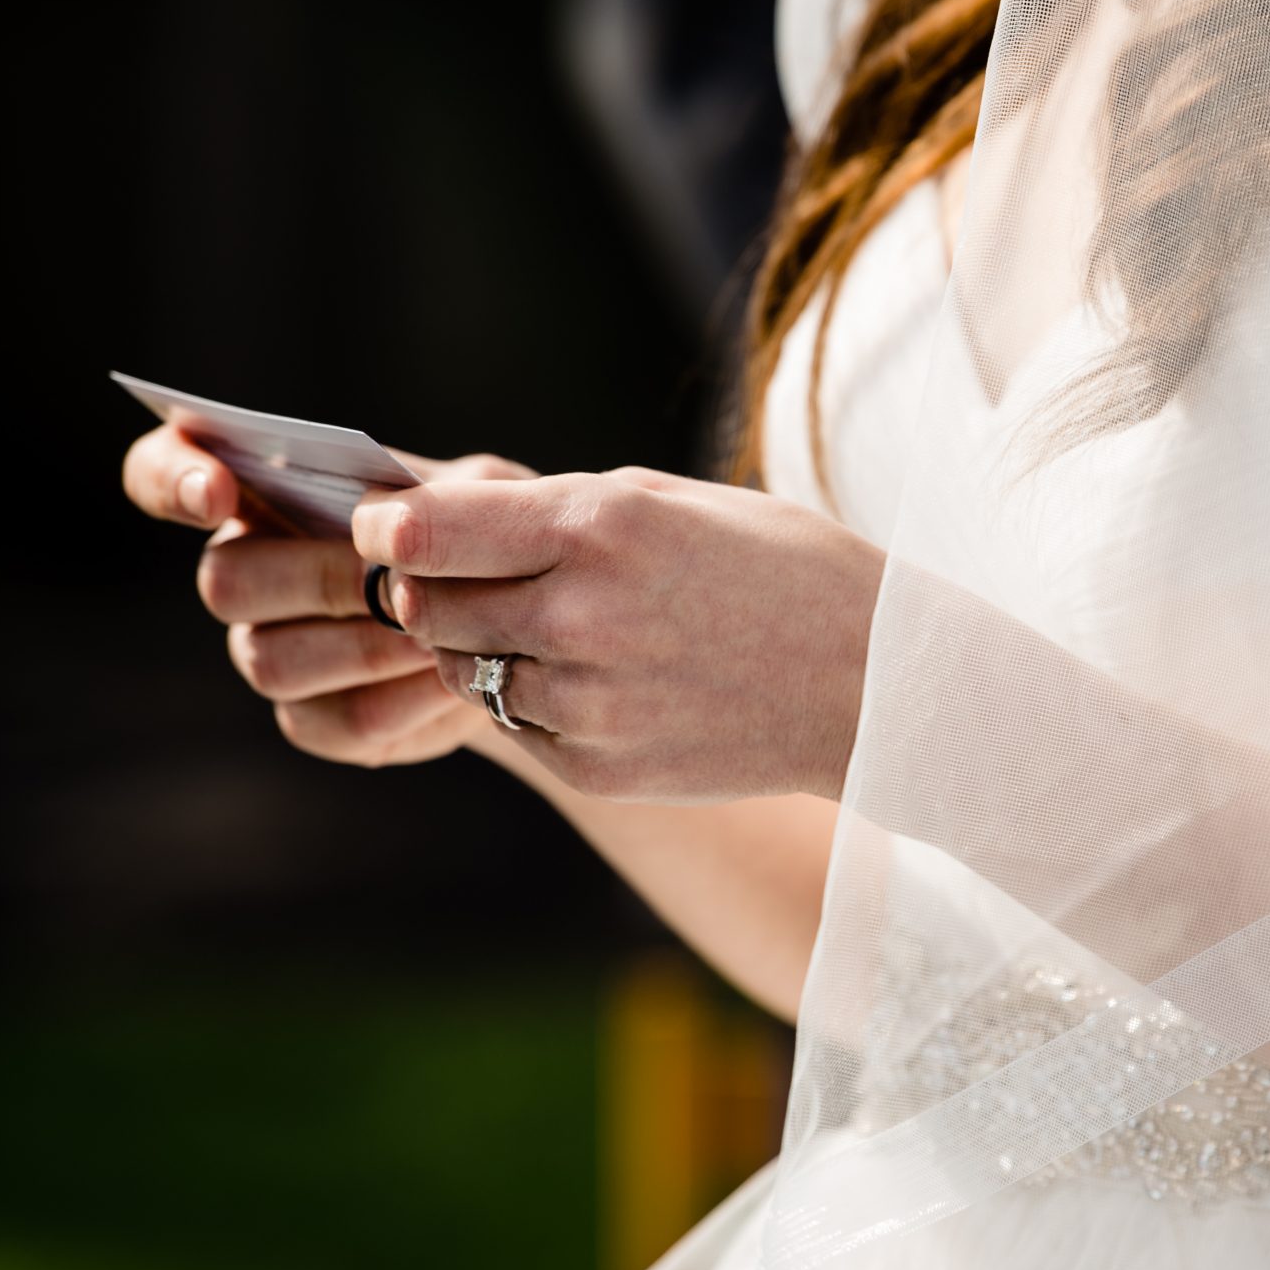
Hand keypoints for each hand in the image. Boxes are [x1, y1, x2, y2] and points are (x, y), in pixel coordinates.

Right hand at [121, 423, 532, 766]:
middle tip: (404, 581)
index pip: (161, 473)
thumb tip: (383, 520)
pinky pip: (333, 721)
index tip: (215, 490)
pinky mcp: (314, 719)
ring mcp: (269, 651)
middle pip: (224, 581)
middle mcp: (244, 573)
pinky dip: (402, 703)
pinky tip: (452, 683)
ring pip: (273, 661)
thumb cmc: (486, 534)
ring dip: (368, 648)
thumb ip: (434, 491)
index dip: (171, 479)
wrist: (525, 621)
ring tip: (448, 636)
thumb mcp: (480, 489)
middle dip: (320, 579)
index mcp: (261, 495)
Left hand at [354, 468, 883, 803]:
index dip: (391, 530)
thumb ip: (555, 510)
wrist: (878, 685)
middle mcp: (583, 615)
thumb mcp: (673, 501)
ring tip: (559, 629)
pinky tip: (607, 681)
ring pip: (463, 672)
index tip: (392, 530)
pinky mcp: (598, 768)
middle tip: (472, 578)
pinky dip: (537, 701)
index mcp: (602, 527)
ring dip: (485, 647)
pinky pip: (519, 726)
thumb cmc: (781, 569)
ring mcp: (589, 701)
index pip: (423, 534)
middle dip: (433, 589)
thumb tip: (436, 524)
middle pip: (426, 607)